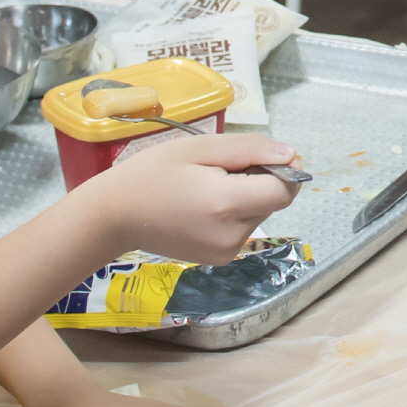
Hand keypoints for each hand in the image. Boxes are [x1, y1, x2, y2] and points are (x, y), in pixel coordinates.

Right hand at [93, 128, 302, 262]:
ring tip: (207, 186)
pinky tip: (204, 205)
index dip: (283, 171)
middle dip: (259, 180)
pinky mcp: (220, 259)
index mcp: (226, 204)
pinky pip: (243, 228)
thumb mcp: (199, 147)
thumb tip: (290, 154)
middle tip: (219, 169)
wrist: (115, 215)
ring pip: (259, 214)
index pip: (285, 191)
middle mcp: (232, 235)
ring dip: (246, 196)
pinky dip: (234, 213)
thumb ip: (249, 149)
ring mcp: (226, 252)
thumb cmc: (151, 173)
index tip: (260, 156)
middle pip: (273, 202)